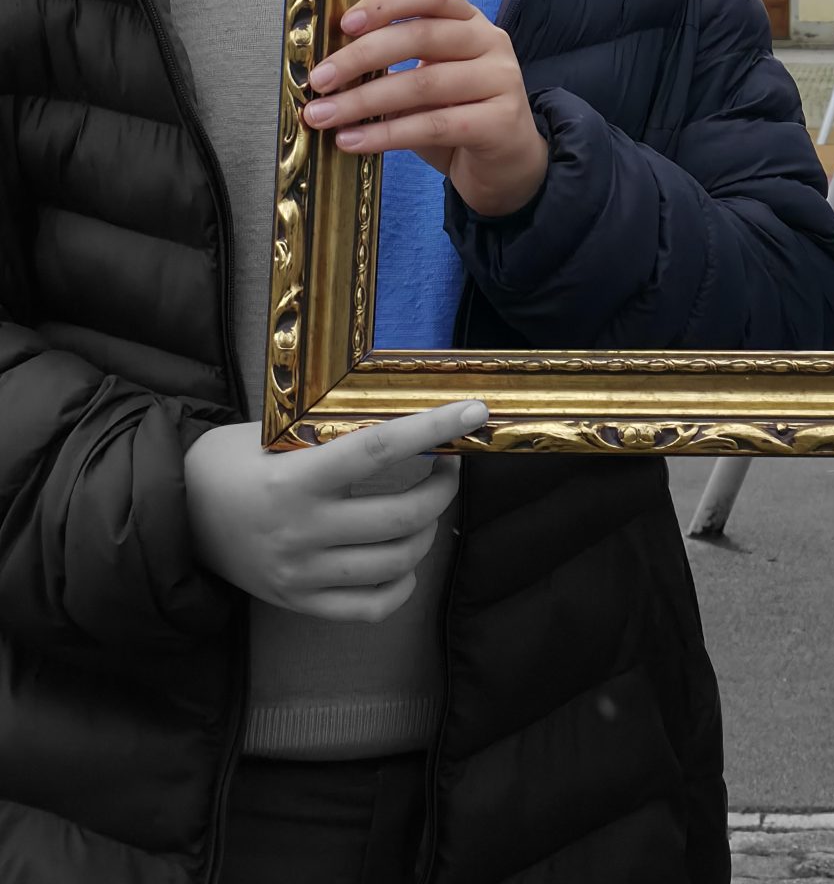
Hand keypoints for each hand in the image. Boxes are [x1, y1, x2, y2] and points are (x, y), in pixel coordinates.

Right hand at [184, 400, 488, 620]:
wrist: (174, 519)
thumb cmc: (227, 464)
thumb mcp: (270, 435)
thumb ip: (329, 435)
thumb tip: (403, 422)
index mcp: (294, 479)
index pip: (379, 450)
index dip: (432, 430)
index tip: (473, 413)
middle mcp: (302, 532)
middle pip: (400, 517)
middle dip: (442, 489)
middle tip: (448, 466)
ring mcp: (302, 574)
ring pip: (395, 562)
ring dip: (427, 531)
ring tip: (426, 507)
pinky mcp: (299, 603)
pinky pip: (370, 607)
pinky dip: (401, 584)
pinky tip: (404, 559)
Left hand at [305, 0, 549, 217]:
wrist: (507, 166)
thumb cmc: (456, 116)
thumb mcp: (428, 80)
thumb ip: (394, 65)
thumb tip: (328, 66)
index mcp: (470, 21)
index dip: (387, 3)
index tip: (344, 24)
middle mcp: (490, 41)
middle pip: (422, 36)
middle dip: (362, 56)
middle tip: (319, 80)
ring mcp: (501, 80)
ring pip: (423, 83)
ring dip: (364, 101)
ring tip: (323, 116)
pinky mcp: (500, 122)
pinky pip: (433, 126)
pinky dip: (386, 135)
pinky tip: (352, 142)